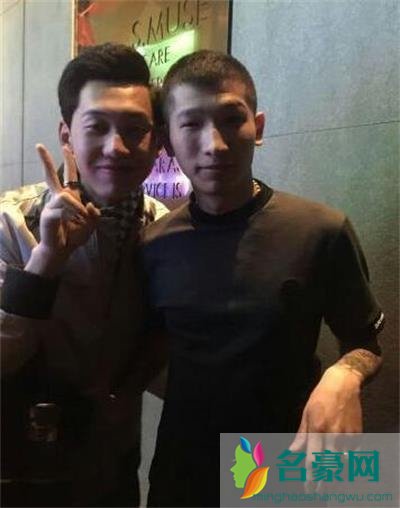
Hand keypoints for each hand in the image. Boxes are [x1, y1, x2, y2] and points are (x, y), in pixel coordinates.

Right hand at [25, 144, 99, 276]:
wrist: (62, 250)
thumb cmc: (74, 236)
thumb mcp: (92, 225)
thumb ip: (94, 214)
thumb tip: (89, 204)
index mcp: (70, 198)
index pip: (69, 176)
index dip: (69, 162)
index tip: (67, 147)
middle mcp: (58, 198)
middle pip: (51, 175)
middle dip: (46, 160)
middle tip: (39, 146)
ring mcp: (51, 205)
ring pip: (65, 196)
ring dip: (76, 208)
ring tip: (81, 218)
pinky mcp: (48, 214)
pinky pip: (62, 208)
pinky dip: (72, 213)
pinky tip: (74, 220)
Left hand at [289, 365, 362, 491]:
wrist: (343, 384)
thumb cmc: (321, 397)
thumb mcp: (307, 414)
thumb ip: (302, 436)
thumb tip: (292, 452)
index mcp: (318, 429)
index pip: (314, 460)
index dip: (310, 476)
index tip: (308, 487)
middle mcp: (334, 435)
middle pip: (330, 466)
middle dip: (324, 481)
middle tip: (319, 491)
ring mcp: (347, 436)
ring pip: (342, 463)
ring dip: (336, 473)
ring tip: (329, 480)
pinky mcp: (358, 435)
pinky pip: (352, 454)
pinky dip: (346, 460)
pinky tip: (341, 464)